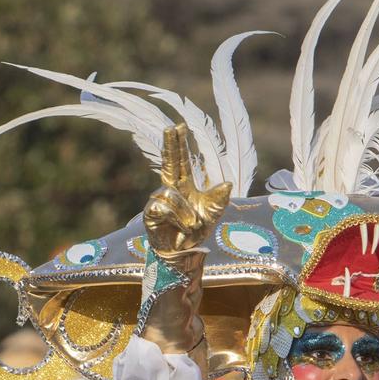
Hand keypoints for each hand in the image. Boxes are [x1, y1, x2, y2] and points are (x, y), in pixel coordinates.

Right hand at [141, 128, 231, 278]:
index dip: (179, 144)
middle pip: (168, 163)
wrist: (183, 254)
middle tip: (170, 127)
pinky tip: (180, 228)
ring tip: (192, 225)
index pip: (180, 160)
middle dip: (170, 145)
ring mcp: (159, 201)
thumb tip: (227, 183)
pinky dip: (177, 218)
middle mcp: (170, 189)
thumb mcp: (212, 214)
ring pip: (172, 194)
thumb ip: (219, 199)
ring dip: (186, 211)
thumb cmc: (195, 232)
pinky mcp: (151, 213)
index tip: (178, 126)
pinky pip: (164, 207)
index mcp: (184, 186)